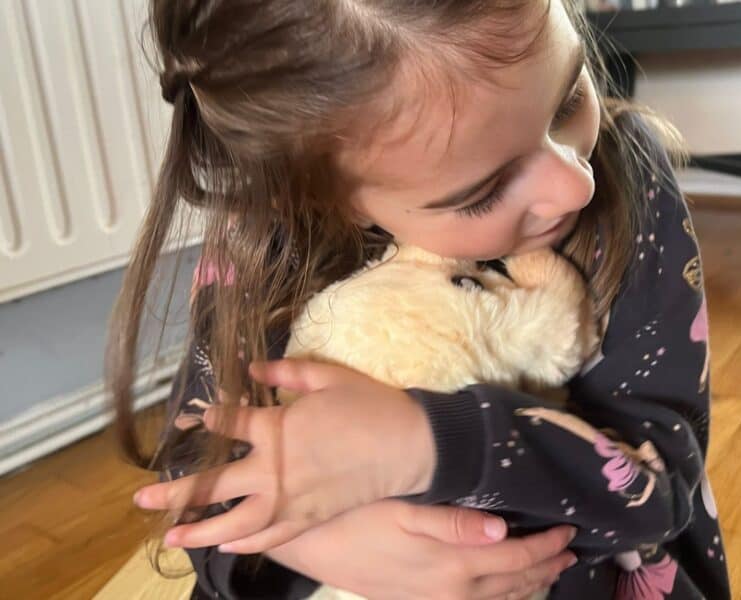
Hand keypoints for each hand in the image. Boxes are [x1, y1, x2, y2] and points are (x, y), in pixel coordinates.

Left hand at [133, 359, 436, 549]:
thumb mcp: (328, 376)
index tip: (194, 417)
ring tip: (170, 536)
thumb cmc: (370, 406)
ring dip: (199, 529)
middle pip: (215, 482)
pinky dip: (245, 541)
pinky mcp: (309, 518)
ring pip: (235, 520)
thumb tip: (248, 368)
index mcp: (278, 428)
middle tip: (141, 497)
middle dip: (176, 489)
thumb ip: (284, 371)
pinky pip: (270, 535)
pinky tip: (225, 543)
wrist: (410, 446)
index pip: (230, 423)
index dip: (209, 417)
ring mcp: (291, 499)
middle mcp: (275, 469)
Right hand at [257, 500, 576, 599]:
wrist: (315, 545)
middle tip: (571, 549)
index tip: (570, 527)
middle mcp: (454, 592)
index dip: (546, 543)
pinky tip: (502, 590)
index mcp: (455, 564)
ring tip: (550, 569)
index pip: (517, 555)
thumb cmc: (359, 516)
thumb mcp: (404, 510)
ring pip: (498, 599)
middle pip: (514, 581)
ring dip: (529, 583)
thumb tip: (503, 528)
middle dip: (546, 564)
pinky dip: (501, 597)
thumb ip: (454, 521)